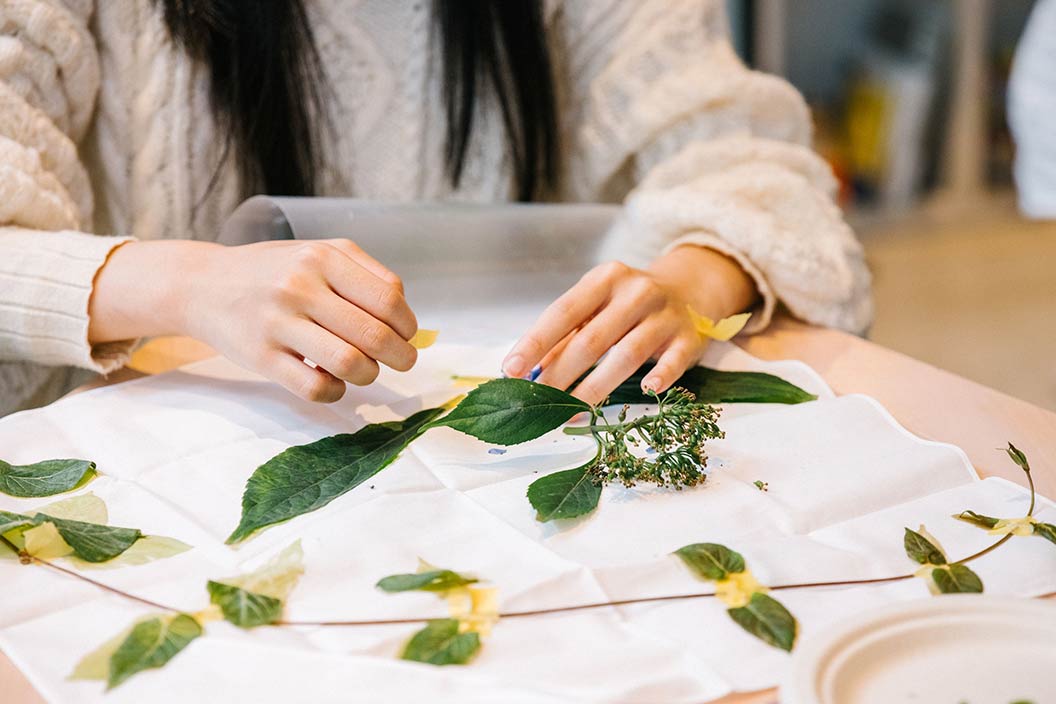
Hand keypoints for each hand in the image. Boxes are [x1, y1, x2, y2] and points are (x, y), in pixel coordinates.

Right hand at [89, 239, 416, 402]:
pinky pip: (316, 388)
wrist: (201, 284)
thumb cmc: (273, 271)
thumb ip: (362, 276)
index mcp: (322, 257)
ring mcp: (278, 322)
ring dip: (370, 375)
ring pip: (350, 364)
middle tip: (403, 361)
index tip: (407, 334)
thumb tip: (405, 318)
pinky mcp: (261, 357)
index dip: (408, 324)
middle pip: (375, 335)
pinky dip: (336, 391)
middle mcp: (300, 286)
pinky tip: (334, 382)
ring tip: (367, 371)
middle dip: (401, 356)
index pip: (389, 298)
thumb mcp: (317, 254)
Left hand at [502, 246, 757, 404]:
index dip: (535, 342)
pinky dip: (661, 376)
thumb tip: (528, 372)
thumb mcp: (596, 308)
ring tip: (570, 411)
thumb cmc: (628, 305)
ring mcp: (665, 315)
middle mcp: (636, 292)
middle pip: (592, 339)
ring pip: (627, 354)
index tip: (511, 369)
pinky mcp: (689, 337)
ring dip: (596, 386)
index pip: (563, 312)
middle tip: (537, 402)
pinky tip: (646, 390)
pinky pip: (674, 360)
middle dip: (560, 374)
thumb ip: (566, 336)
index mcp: (604, 280)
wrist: (690, 290)